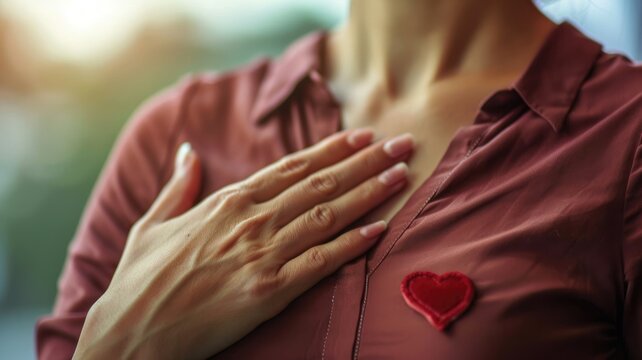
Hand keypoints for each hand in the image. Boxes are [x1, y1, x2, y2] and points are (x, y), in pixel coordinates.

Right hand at [73, 128, 414, 358]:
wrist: (134, 332)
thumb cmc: (140, 279)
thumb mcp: (152, 222)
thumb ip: (178, 185)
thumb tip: (186, 151)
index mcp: (227, 201)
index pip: (292, 167)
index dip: (332, 150)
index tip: (363, 136)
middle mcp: (251, 221)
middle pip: (320, 184)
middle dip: (365, 162)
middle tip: (402, 144)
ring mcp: (263, 255)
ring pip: (327, 215)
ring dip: (369, 193)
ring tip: (401, 175)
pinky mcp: (270, 290)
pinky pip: (321, 262)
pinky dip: (353, 244)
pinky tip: (380, 229)